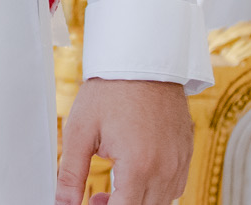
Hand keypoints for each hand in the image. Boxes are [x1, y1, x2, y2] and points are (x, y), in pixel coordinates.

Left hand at [54, 78, 190, 204]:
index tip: (89, 202)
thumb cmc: (110, 91)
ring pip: (162, 202)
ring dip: (138, 200)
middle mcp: (165, 169)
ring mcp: (180, 162)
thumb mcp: (80, 131)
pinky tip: (135, 173)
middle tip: (95, 196)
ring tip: (113, 183)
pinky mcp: (186, 153)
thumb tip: (63, 203)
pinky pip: (175, 187)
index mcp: (138, 166)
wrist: (141, 60)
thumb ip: (70, 174)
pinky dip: (155, 189)